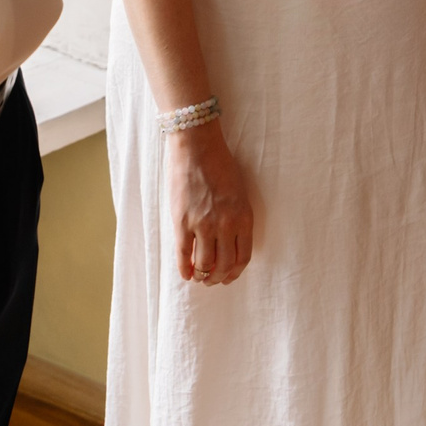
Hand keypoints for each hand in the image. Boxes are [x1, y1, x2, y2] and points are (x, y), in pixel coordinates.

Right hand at [167, 122, 254, 285]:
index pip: (243, 257)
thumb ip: (236, 217)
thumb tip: (229, 241)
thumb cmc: (218, 164)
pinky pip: (184, 256)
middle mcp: (226, 225)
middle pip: (224, 265)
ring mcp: (203, 225)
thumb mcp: (238, 192)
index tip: (228, 276)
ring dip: (202, 276)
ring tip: (198, 277)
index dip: (235, 272)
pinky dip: (185, 269)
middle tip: (211, 279)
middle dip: (218, 277)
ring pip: (205, 265)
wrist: (197, 146)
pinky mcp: (182, 223)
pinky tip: (185, 274)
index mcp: (243, 217)